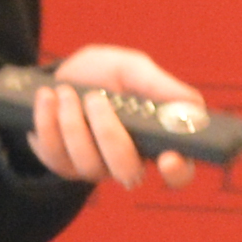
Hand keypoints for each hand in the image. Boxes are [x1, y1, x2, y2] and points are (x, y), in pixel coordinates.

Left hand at [22, 41, 206, 191]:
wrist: (56, 76)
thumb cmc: (103, 75)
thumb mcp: (132, 68)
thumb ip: (159, 85)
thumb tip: (194, 105)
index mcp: (154, 141)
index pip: (179, 173)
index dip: (178, 172)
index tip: (168, 157)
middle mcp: (127, 162)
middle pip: (128, 172)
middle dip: (109, 133)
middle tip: (95, 98)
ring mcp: (94, 168)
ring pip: (88, 164)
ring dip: (73, 122)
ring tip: (65, 91)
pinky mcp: (62, 165)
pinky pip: (54, 155)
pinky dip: (48, 121)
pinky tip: (47, 97)